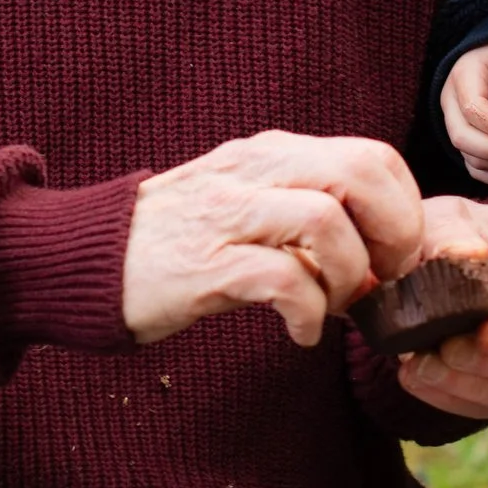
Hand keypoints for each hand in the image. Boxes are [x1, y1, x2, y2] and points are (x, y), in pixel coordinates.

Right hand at [121, 131, 426, 346]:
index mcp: (271, 155)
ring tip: (336, 308)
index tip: (396, 258)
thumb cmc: (174, 243)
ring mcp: (227, 215)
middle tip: (383, 282)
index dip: (404, 210)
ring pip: (328, 221)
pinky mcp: (204, 265)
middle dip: (394, 234)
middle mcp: (254, 172)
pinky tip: (300, 333)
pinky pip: (283, 281)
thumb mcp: (246, 208)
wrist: (82, 260)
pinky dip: (308, 314)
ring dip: (350, 278)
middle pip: (361, 173)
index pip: (372, 156)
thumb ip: (305, 215)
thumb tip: (379, 256)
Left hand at [398, 201, 487, 421]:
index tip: (485, 338)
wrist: (447, 261)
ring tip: (423, 368)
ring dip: (478, 388)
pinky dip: (465, 400)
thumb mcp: (443, 216)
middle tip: (445, 353)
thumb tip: (462, 258)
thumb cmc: (454, 231)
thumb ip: (449, 234)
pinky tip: (426, 380)